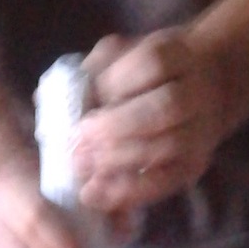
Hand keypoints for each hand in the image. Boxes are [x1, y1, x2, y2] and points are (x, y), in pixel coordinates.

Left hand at [71, 27, 224, 214]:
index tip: (88, 98)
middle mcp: (196, 93)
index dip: (116, 83)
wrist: (204, 89)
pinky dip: (127, 192)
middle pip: (165, 108)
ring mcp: (200, 133)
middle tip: (78, 140)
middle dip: (116, 126)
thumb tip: (44, 97)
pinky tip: (95, 193)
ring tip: (81, 165)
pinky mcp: (193, 167)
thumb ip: (90, 71)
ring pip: (165, 148)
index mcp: (178, 54)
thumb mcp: (124, 56)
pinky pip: (163, 184)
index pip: (152, 63)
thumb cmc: (148, 73)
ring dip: (117, 160)